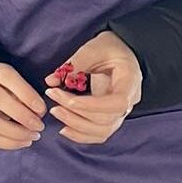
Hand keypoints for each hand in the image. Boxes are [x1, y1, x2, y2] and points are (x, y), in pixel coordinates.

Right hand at [0, 63, 45, 149]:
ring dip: (15, 133)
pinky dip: (7, 143)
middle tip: (39, 126)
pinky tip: (22, 142)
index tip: (41, 109)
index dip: (25, 93)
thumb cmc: (9, 92)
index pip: (7, 77)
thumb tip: (38, 113)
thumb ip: (28, 95)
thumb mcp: (19, 85)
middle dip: (20, 114)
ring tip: (33, 136)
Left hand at [44, 30, 141, 144]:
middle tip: (53, 99)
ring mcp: (122, 112)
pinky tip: (64, 128)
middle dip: (76, 114)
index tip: (67, 99)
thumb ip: (74, 64)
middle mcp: (130, 101)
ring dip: (76, 126)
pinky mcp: (111, 117)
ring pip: (103, 131)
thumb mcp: (93, 48)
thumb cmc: (109, 47)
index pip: (118, 103)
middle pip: (107, 120)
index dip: (91, 105)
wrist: (120, 52)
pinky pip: (99, 133)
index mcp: (130, 81)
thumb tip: (51, 81)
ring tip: (56, 111)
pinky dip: (81, 135)